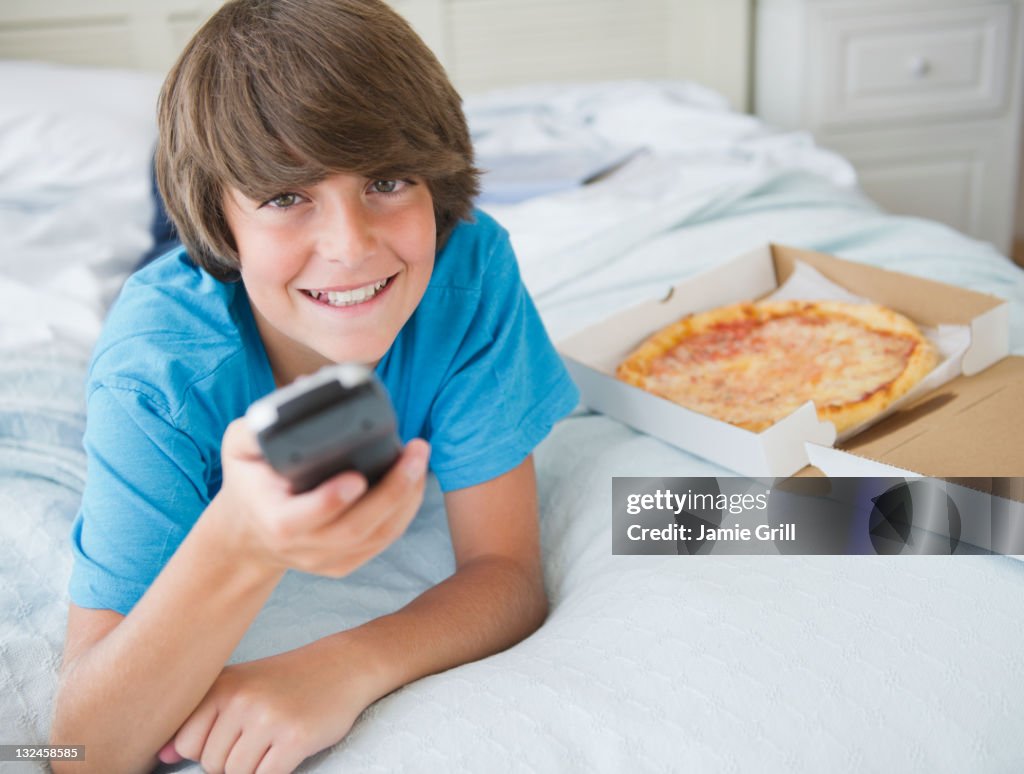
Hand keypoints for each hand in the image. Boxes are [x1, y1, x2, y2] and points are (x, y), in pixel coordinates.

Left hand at [156, 642, 377, 773]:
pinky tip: (288, 748)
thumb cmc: (284, 681)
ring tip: (274, 739)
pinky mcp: (295, 737)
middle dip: (233, 760)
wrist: (342, 665)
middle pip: (212, 764)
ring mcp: (268, 718)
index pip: (186, 744)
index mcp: (222, 686)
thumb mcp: (239, 688)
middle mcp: (241, 699)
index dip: (207, 749)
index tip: (234, 731)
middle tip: (260, 734)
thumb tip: (160, 758)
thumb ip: (198, 720)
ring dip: (255, 767)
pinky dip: (275, 770)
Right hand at [212, 417, 429, 577]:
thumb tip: (301, 392)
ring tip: (419, 459)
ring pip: (377, 536)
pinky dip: (405, 510)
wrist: (248, 533)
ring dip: (407, 497)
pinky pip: (384, 540)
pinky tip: (415, 481)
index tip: (356, 477)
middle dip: (391, 491)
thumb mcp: (239, 448)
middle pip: (354, 528)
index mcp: (273, 520)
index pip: (301, 519)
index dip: (330, 501)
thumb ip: (259, 426)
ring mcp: (326, 559)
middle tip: (414, 453)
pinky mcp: (346, 562)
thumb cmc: (249, 480)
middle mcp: (301, 546)